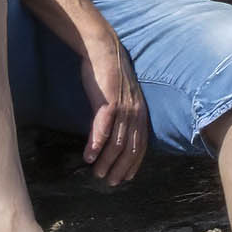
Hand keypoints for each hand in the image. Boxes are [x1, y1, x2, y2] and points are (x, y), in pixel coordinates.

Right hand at [77, 32, 151, 185]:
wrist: (103, 49)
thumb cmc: (109, 75)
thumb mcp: (121, 98)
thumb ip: (121, 116)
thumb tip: (114, 136)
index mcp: (140, 112)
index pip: (141, 144)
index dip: (134, 163)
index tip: (126, 178)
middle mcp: (135, 112)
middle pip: (131, 147)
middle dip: (121, 168)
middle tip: (110, 182)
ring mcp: (123, 106)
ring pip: (117, 141)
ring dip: (107, 160)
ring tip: (97, 173)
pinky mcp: (108, 100)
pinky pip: (103, 126)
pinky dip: (97, 143)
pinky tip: (90, 156)